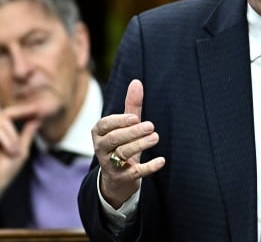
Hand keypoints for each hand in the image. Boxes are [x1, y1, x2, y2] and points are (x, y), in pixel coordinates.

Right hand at [0, 103, 41, 206]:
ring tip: (13, 152)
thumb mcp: (23, 149)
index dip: (19, 106)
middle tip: (20, 145)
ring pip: (5, 122)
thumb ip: (28, 132)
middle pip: (9, 114)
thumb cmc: (7, 169)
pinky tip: (8, 150)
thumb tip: (38, 117)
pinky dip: (6, 140)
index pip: (8, 112)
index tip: (36, 105)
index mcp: (2, 130)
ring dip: (13, 138)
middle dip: (18, 127)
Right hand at [93, 79, 164, 208]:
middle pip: (113, 139)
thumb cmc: (121, 144)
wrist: (118, 178)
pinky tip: (161, 161)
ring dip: (139, 145)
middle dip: (132, 132)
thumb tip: (136, 82)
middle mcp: (101, 149)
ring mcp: (110, 165)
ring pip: (122, 154)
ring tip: (155, 137)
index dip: (119, 121)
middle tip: (150, 126)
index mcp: (99, 133)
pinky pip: (134, 173)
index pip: (104, 125)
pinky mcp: (122, 178)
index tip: (134, 117)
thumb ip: (131, 106)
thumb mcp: (125, 126)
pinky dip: (148, 167)